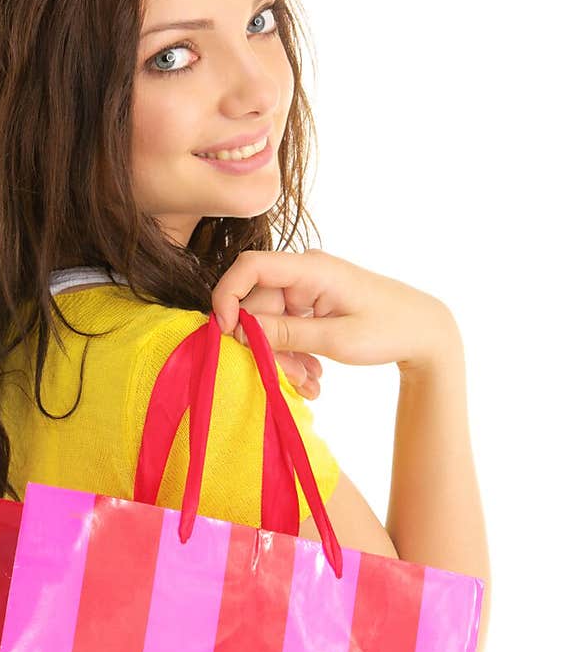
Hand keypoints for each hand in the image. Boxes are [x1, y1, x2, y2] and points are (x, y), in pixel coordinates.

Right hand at [211, 248, 459, 378]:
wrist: (426, 331)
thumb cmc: (390, 329)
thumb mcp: (337, 339)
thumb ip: (287, 333)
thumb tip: (240, 329)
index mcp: (312, 269)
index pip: (250, 267)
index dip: (228, 296)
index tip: (225, 332)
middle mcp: (304, 273)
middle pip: (258, 304)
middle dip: (266, 345)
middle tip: (289, 379)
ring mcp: (307, 289)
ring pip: (271, 323)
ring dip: (283, 356)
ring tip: (310, 384)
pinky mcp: (312, 305)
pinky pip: (287, 328)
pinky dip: (295, 354)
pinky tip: (314, 376)